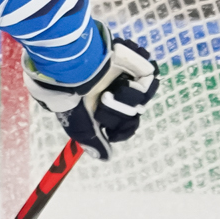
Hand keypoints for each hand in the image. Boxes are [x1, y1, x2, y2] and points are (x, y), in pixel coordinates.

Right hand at [24, 25, 158, 160]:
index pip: (123, 125)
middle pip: (133, 112)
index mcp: (102, 105)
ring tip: (114, 88)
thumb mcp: (78, 123)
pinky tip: (127, 78)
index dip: (123, 130)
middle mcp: (114, 91)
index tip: (113, 132)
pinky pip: (150, 75)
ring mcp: (125, 75)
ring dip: (129, 97)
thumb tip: (106, 158)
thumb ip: (91, 140)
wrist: (71, 62)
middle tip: (105, 100)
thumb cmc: (69, 94)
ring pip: (143, 96)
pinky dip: (142, 78)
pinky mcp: (133, 60)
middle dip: (121, 111)